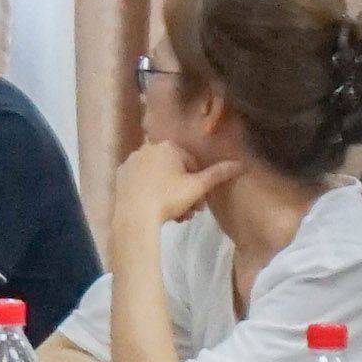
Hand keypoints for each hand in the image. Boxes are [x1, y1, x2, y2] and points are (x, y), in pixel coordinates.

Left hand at [108, 140, 236, 233]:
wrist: (135, 215)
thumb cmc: (169, 198)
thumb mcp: (198, 187)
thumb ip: (219, 174)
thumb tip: (241, 164)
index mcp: (168, 146)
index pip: (191, 163)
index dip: (198, 182)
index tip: (200, 201)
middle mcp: (148, 148)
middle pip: (174, 170)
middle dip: (184, 191)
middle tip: (190, 211)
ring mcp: (131, 160)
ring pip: (157, 176)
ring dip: (169, 194)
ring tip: (174, 215)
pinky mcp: (120, 175)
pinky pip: (141, 181)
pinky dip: (149, 191)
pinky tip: (154, 208)